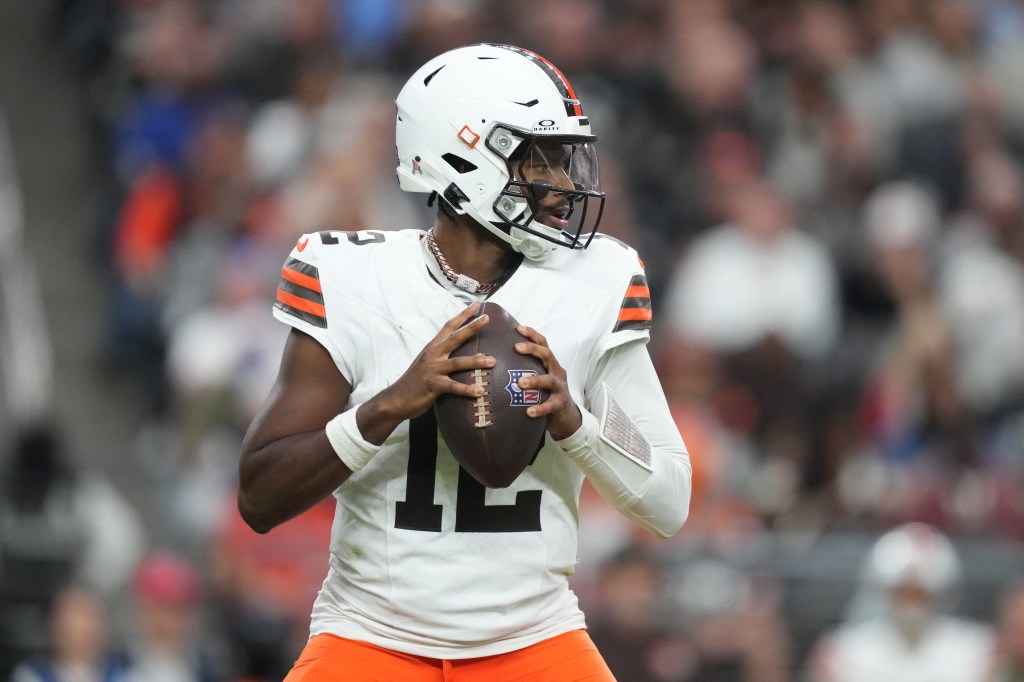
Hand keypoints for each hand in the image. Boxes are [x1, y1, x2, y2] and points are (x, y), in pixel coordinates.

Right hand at [358, 303, 494, 443]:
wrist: (396, 399)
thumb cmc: (415, 381)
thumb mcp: (427, 363)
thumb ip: (442, 356)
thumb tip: (464, 353)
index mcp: (433, 347)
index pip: (449, 326)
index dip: (463, 315)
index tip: (477, 305)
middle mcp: (433, 354)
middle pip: (455, 337)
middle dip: (471, 327)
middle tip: (487, 318)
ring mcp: (433, 369)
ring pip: (458, 362)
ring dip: (476, 361)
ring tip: (492, 361)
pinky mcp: (433, 385)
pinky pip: (453, 387)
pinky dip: (467, 389)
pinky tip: (479, 391)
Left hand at [514, 325, 581, 439]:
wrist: (566, 415)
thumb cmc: (546, 393)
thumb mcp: (539, 377)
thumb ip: (525, 369)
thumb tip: (497, 360)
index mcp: (550, 364)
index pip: (543, 344)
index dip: (532, 334)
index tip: (518, 328)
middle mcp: (557, 372)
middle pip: (547, 355)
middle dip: (532, 349)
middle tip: (516, 348)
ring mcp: (560, 387)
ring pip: (549, 380)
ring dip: (535, 380)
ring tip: (521, 383)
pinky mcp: (560, 403)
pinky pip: (550, 405)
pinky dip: (540, 408)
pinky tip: (529, 412)